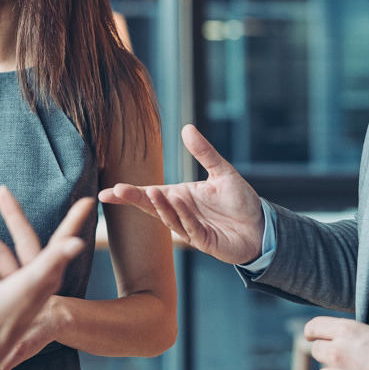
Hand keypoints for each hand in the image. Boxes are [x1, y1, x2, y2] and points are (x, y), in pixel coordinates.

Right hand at [0, 186, 90, 369]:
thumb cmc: (10, 315)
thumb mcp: (33, 283)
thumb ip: (53, 259)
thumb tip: (78, 241)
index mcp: (46, 271)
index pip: (62, 238)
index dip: (74, 219)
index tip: (89, 200)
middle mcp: (34, 277)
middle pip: (23, 237)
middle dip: (11, 213)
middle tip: (1, 190)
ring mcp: (15, 286)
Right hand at [98, 124, 263, 263]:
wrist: (261, 226)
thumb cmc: (240, 201)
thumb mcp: (222, 172)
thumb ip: (204, 152)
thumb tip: (187, 127)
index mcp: (180, 197)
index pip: (149, 194)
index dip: (128, 194)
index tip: (107, 192)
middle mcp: (180, 213)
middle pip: (152, 207)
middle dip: (135, 200)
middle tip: (118, 191)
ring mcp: (190, 229)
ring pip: (169, 218)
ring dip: (160, 206)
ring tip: (152, 191)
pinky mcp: (203, 241)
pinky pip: (190, 228)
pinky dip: (183, 215)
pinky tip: (177, 202)